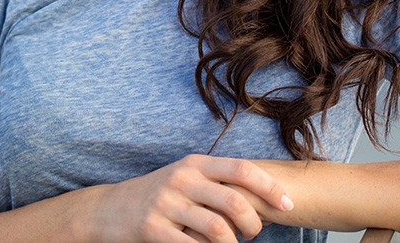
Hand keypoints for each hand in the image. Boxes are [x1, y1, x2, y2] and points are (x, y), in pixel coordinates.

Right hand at [88, 154, 292, 242]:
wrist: (111, 209)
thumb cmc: (160, 195)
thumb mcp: (186, 178)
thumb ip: (217, 181)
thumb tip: (263, 195)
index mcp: (195, 164)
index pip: (241, 169)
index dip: (269, 187)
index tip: (288, 205)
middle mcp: (182, 178)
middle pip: (234, 201)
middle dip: (253, 224)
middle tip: (254, 234)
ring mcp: (167, 203)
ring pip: (217, 229)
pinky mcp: (153, 227)